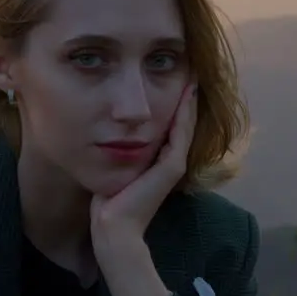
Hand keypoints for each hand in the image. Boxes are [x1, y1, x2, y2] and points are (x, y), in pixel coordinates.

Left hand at [90, 82, 196, 256]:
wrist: (113, 226)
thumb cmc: (107, 200)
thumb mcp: (112, 166)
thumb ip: (115, 149)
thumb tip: (104, 129)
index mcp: (157, 160)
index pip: (170, 124)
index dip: (173, 102)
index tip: (173, 77)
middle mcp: (170, 160)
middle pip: (181, 121)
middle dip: (184, 96)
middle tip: (189, 69)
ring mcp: (174, 163)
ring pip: (185, 123)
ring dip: (189, 99)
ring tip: (192, 75)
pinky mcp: (172, 167)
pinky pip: (180, 132)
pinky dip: (184, 112)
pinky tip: (186, 92)